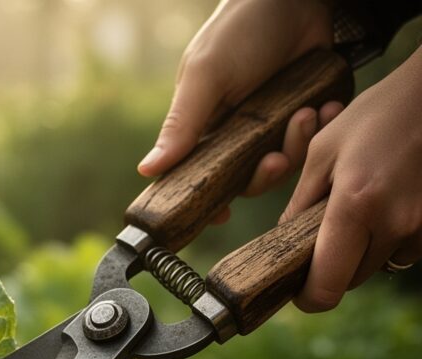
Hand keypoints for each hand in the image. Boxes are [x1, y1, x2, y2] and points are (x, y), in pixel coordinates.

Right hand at [138, 0, 336, 221]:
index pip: (200, 178)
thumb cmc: (240, 29)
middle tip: (276, 156)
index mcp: (205, 129)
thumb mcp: (205, 76)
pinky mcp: (305, 113)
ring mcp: (273, 126)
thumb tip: (146, 170)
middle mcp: (237, 134)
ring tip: (308, 113)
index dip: (209, 202)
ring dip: (298, 145)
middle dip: (265, 174)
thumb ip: (181, 125)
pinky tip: (326, 106)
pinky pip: (315, 140)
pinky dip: (323, 127)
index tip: (220, 216)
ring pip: (284, 164)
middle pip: (247, 181)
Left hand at [283, 46, 421, 311]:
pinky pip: (405, 250)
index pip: (326, 287)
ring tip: (362, 208)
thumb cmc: (375, 115)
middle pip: (351, 279)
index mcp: (355, 207)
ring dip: (363, 252)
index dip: (308, 297)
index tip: (297, 288)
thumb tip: (283, 245)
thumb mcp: (323, 153)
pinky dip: (390, 239)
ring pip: (379, 266)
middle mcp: (394, 224)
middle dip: (333, 265)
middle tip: (326, 232)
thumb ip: (300, 206)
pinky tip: (387, 204)